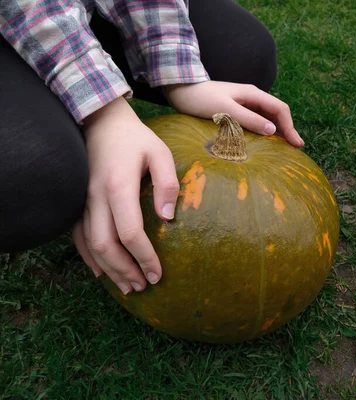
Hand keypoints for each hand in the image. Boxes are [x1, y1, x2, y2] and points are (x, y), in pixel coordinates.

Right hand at [71, 97, 179, 293]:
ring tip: (128, 287)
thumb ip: (167, 183)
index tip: (158, 273)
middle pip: (105, 245)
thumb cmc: (136, 140)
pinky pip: (79, 237)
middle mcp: (96, 198)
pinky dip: (90, 258)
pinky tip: (102, 273)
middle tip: (144, 286)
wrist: (101, 123)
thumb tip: (168, 217)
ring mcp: (83, 202)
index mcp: (118, 187)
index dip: (144, 256)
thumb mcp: (159, 153)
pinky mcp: (78, 203)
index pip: (130, 232)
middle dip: (125, 270)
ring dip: (109, 269)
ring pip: (90, 245)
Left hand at [162, 81, 303, 147]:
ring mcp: (245, 103)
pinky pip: (257, 121)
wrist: (181, 90)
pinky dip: (265, 131)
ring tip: (285, 147)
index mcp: (253, 94)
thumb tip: (273, 130)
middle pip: (277, 113)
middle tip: (295, 148)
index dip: (290, 126)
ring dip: (278, 131)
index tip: (296, 144)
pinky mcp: (237, 110)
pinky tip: (266, 142)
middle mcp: (252, 97)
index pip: (280, 109)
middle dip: (288, 129)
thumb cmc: (201, 99)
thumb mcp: (225, 111)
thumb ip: (248, 120)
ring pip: (268, 117)